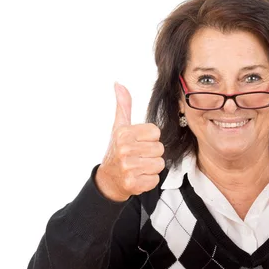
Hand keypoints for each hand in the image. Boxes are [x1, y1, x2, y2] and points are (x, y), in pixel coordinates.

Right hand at [95, 82, 164, 201]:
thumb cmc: (117, 151)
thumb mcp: (119, 127)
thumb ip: (123, 106)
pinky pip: (155, 179)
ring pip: (159, 164)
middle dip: (152, 154)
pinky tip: (138, 176)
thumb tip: (119, 84)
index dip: (150, 138)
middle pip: (159, 149)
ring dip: (151, 167)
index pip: (156, 132)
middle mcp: (125, 149)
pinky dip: (149, 180)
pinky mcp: (133, 183)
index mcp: (124, 133)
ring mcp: (128, 167)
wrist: (108, 180)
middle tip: (139, 156)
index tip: (139, 143)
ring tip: (139, 166)